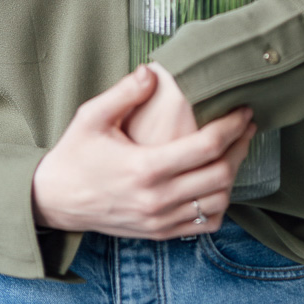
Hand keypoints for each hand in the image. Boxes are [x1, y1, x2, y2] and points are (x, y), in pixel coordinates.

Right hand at [32, 65, 255, 239]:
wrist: (56, 200)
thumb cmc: (75, 154)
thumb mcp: (92, 116)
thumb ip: (124, 92)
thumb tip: (152, 70)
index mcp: (145, 167)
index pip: (206, 146)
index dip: (232, 125)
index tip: (243, 109)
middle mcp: (158, 198)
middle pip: (221, 175)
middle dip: (241, 147)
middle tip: (247, 125)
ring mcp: (161, 220)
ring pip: (218, 202)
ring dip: (234, 175)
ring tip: (236, 150)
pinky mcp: (160, 233)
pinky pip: (205, 224)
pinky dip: (220, 203)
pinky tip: (218, 182)